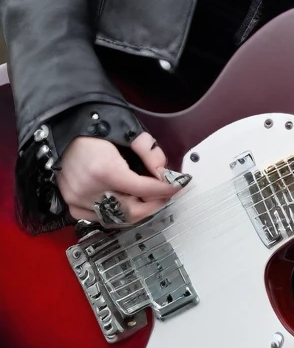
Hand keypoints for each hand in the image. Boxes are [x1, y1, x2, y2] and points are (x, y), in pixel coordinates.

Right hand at [57, 131, 180, 223]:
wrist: (62, 131)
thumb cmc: (92, 128)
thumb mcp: (125, 132)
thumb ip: (148, 151)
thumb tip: (162, 170)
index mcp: (105, 170)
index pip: (143, 189)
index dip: (164, 189)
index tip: (176, 187)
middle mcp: (90, 190)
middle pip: (132, 211)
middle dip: (153, 205)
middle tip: (165, 195)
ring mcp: (79, 200)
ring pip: (116, 218)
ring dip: (136, 211)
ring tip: (148, 198)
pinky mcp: (72, 205)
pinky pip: (99, 218)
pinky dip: (115, 214)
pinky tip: (125, 202)